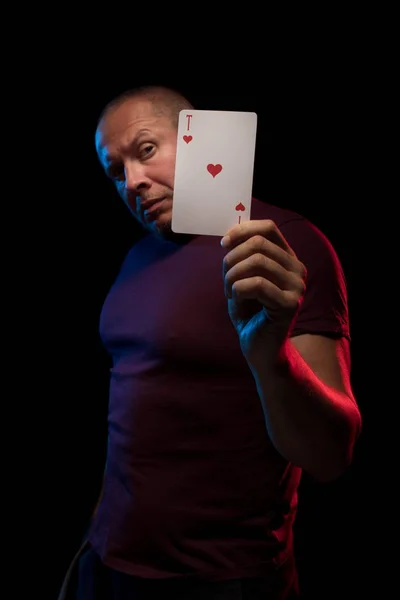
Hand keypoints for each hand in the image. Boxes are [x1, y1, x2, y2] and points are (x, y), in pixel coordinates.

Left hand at [221, 219, 306, 366]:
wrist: (259, 348)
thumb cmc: (250, 313)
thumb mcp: (242, 278)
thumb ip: (241, 257)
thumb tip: (229, 237)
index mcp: (287, 259)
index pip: (268, 228)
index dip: (242, 230)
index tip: (224, 244)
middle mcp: (297, 269)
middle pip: (258, 244)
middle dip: (232, 259)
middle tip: (226, 280)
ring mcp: (296, 286)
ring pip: (256, 262)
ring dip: (233, 276)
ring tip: (230, 292)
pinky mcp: (290, 304)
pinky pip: (256, 284)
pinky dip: (238, 290)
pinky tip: (236, 300)